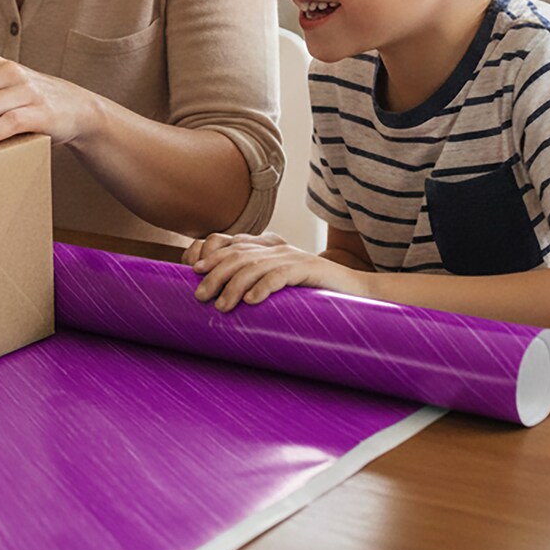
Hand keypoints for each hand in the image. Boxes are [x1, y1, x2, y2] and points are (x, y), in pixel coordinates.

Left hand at [189, 231, 368, 311]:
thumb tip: (221, 300)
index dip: (211, 254)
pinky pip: (281, 275)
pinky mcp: (309, 269)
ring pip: (255, 266)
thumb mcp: (279, 283)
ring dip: (234, 286)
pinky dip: (263, 287)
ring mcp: (294, 256)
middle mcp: (278, 247)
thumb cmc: (312, 293)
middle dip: (215, 273)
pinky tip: (251, 302)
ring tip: (221, 306)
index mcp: (268, 246)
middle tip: (200, 296)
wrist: (357, 293)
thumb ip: (256, 282)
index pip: (233, 244)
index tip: (193, 270)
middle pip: (238, 255)